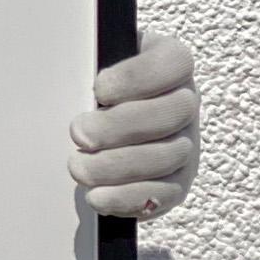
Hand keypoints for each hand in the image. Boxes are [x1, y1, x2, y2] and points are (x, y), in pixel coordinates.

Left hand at [69, 31, 198, 218]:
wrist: (96, 123)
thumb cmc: (92, 88)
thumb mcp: (90, 62)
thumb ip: (88, 63)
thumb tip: (73, 75)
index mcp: (169, 63)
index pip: (174, 62)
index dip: (137, 77)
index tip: (99, 90)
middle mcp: (185, 102)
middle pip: (172, 113)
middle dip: (119, 127)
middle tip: (79, 134)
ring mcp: (186, 142)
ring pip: (170, 155)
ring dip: (118, 166)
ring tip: (79, 167)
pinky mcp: (177, 180)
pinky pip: (166, 193)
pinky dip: (129, 197)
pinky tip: (97, 195)